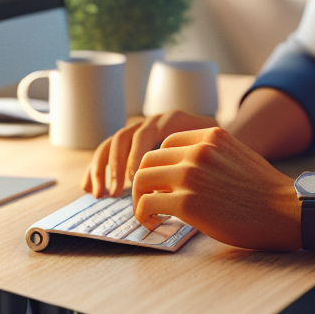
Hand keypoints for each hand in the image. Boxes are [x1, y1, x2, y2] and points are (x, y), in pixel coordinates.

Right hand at [81, 110, 216, 197]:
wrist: (225, 141)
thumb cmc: (224, 150)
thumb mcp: (217, 146)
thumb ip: (203, 154)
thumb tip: (184, 176)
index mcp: (172, 119)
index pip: (146, 134)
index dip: (136, 157)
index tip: (134, 182)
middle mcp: (153, 121)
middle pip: (124, 136)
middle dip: (115, 165)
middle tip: (115, 192)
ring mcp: (142, 130)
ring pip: (112, 143)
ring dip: (101, 168)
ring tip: (98, 194)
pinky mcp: (134, 144)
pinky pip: (110, 151)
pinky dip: (98, 169)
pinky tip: (89, 188)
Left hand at [132, 126, 300, 250]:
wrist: (287, 210)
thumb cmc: (266, 192)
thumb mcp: (238, 156)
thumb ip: (212, 157)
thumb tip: (186, 172)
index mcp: (211, 135)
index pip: (167, 143)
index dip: (161, 165)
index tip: (163, 182)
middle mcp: (198, 150)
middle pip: (149, 159)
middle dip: (144, 181)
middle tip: (150, 199)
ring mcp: (190, 175)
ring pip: (141, 179)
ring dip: (139, 198)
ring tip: (149, 214)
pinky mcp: (186, 202)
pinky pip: (146, 204)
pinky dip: (143, 215)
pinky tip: (154, 223)